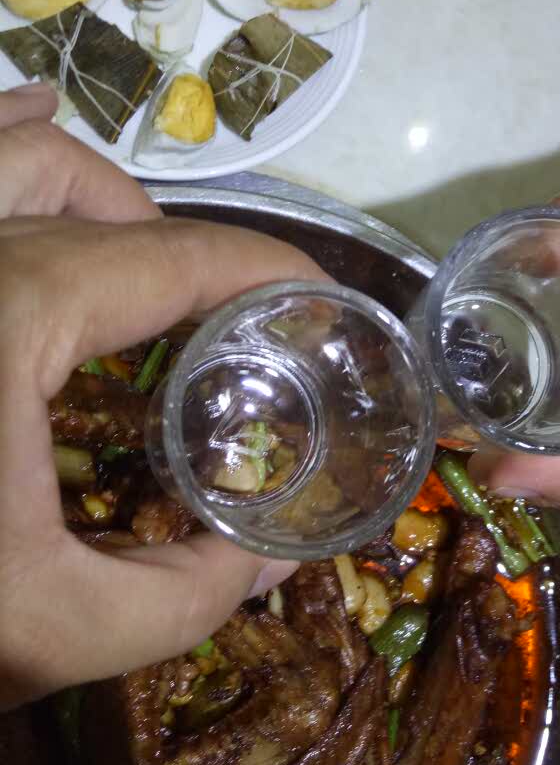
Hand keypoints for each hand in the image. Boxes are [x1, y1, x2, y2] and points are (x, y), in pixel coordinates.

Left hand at [0, 87, 323, 706]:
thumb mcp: (38, 631)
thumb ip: (178, 599)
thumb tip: (264, 563)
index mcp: (13, 310)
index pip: (180, 258)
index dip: (272, 269)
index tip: (322, 301)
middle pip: (107, 203)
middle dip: (189, 257)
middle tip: (223, 337)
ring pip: (18, 155)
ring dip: (99, 199)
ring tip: (133, 264)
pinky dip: (8, 140)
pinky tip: (32, 134)